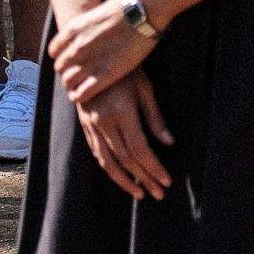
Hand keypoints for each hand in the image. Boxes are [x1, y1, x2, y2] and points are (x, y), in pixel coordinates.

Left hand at [50, 0, 159, 105]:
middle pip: (60, 68)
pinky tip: (86, 94)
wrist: (143, 9)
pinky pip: (81, 94)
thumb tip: (92, 29)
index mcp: (72, 31)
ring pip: (68, 82)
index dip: (63, 56)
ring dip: (74, 84)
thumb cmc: (128, 4)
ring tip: (83, 85)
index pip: (54, 51)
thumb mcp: (98, 12)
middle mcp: (76, 47)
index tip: (73, 59)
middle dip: (69, 71)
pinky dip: (80, 96)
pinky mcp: (104, 75)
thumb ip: (88, 26)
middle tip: (81, 73)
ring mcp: (89, 62)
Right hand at [74, 69, 173, 200]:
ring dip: (125, 181)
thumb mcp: (145, 88)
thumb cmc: (125, 70)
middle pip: (125, 159)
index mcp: (122, 112)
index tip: (166, 181)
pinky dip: (110, 169)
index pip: (139, 149)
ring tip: (141, 194)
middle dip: (143, 179)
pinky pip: (97, 154)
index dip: (153, 167)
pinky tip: (122, 177)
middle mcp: (104, 123)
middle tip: (159, 194)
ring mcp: (91, 127)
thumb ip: (155, 117)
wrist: (89, 60)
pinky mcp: (85, 128)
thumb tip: (168, 143)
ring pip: (108, 162)